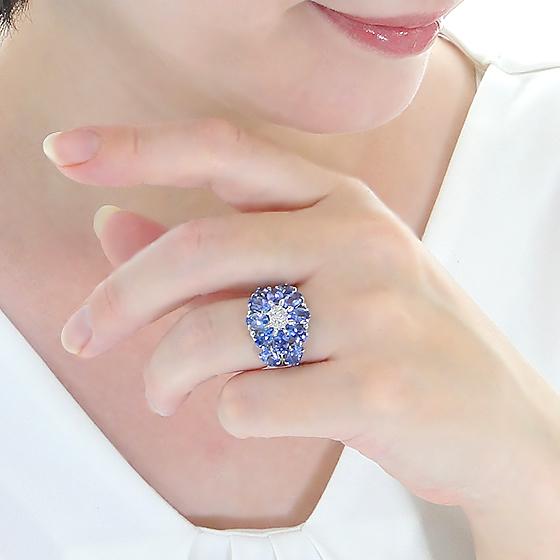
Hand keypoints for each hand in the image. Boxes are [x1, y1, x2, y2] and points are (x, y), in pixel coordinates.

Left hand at [43, 117, 559, 514]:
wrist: (497, 418)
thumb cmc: (396, 340)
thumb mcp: (316, 280)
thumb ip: (218, 257)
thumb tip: (113, 227)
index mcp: (342, 202)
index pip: (224, 149)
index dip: (138, 147)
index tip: (65, 153)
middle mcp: (358, 240)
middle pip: (199, 248)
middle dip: (120, 298)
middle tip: (84, 335)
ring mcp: (373, 312)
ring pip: (213, 334)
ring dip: (167, 372)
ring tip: (168, 392)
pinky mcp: (377, 389)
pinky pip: (249, 400)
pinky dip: (226, 411)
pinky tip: (253, 410)